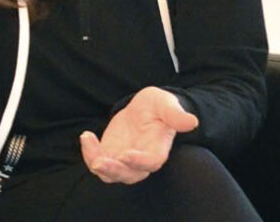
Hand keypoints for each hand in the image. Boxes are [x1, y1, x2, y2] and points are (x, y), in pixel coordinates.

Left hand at [80, 87, 197, 183]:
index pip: (151, 163)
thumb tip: (192, 121)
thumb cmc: (158, 106)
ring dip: (96, 163)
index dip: (139, 162)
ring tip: (88, 140)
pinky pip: (97, 161)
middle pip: (128, 175)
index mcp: (158, 149)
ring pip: (110, 173)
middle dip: (113, 170)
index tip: (126, 154)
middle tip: (99, 162)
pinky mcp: (110, 154)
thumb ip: (175, 114)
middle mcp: (141, 160)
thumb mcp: (166, 103)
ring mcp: (124, 160)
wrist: (144, 108)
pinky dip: (89, 153)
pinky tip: (86, 135)